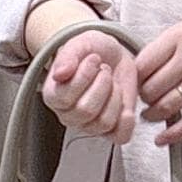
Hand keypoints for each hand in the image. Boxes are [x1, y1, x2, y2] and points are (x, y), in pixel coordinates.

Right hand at [41, 29, 137, 144]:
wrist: (113, 56)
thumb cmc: (93, 52)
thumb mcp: (79, 44)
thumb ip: (68, 56)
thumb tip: (59, 74)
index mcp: (54, 96)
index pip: (65, 97)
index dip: (84, 75)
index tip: (93, 59)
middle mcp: (69, 115)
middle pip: (85, 111)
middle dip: (102, 84)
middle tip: (104, 70)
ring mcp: (90, 126)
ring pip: (104, 122)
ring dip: (114, 97)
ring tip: (112, 82)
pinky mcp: (111, 131)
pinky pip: (119, 137)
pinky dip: (127, 124)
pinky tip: (127, 107)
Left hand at [135, 1, 181, 145]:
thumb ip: (170, 46)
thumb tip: (145, 69)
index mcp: (180, 34)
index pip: (142, 64)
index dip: (133, 78)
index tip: (134, 83)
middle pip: (150, 88)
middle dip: (143, 99)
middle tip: (144, 100)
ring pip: (166, 105)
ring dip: (153, 115)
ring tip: (151, 115)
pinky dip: (173, 133)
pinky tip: (163, 139)